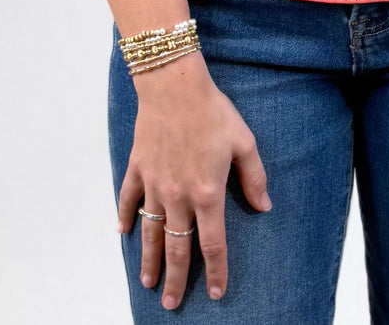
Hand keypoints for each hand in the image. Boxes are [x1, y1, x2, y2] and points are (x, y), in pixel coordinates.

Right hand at [116, 52, 271, 308]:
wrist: (174, 86)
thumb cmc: (212, 111)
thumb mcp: (244, 141)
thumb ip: (254, 177)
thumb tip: (264, 206)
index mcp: (207, 193)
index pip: (213, 243)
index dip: (216, 270)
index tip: (217, 292)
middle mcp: (178, 197)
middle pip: (176, 249)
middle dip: (176, 280)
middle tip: (171, 304)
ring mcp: (155, 185)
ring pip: (150, 233)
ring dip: (148, 260)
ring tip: (148, 283)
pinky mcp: (138, 169)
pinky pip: (129, 199)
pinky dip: (126, 217)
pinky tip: (124, 233)